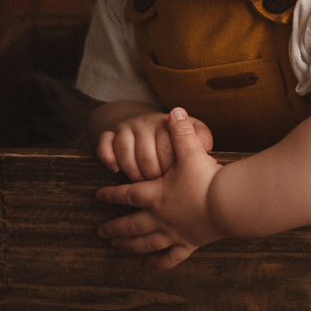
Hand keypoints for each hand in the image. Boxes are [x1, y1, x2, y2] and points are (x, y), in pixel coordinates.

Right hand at [95, 107, 213, 180]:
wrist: (146, 123)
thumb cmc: (175, 138)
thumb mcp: (192, 134)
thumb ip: (200, 138)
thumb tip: (206, 147)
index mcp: (169, 123)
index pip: (168, 150)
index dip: (170, 172)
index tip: (175, 182)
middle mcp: (147, 122)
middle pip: (145, 156)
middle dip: (152, 177)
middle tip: (158, 188)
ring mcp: (128, 127)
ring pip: (124, 152)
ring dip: (132, 172)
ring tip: (141, 183)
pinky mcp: (111, 132)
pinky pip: (104, 143)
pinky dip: (108, 158)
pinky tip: (115, 170)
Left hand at [96, 108, 224, 268]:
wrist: (228, 204)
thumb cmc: (207, 179)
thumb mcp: (192, 151)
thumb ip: (182, 131)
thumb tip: (175, 110)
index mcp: (156, 195)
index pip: (127, 195)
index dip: (111, 194)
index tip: (98, 196)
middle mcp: (161, 217)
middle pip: (131, 224)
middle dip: (114, 227)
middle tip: (100, 231)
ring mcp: (174, 233)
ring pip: (145, 242)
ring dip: (129, 245)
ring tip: (116, 246)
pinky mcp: (190, 243)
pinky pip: (170, 257)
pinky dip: (158, 263)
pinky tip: (149, 265)